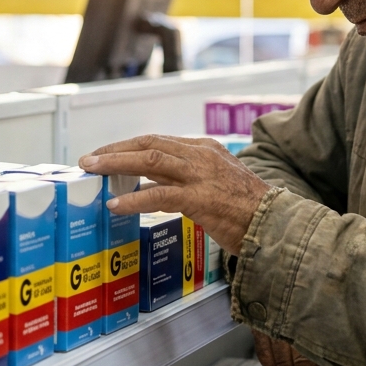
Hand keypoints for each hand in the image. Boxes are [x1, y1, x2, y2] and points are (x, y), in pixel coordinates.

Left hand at [79, 134, 272, 253]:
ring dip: (116, 164)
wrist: (276, 224)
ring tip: (93, 171)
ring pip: (150, 160)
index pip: (158, 141)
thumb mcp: (216, 184)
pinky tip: (116, 205)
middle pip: (149, 144)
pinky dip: (134, 199)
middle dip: (115, 150)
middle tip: (89, 159)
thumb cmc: (247, 210)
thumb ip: (188, 179)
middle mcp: (201, 156)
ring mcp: (201, 176)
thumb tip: (152, 182)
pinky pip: (160, 194)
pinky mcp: (202, 199)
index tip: (106, 154)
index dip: (128, 146)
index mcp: (205, 149)